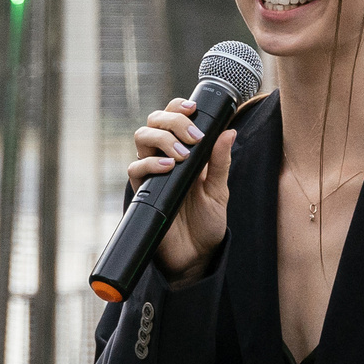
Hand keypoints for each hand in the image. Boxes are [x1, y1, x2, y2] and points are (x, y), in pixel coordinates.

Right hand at [127, 100, 236, 284]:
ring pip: (141, 137)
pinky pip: (135, 168)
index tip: (193, 108)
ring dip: (161, 138)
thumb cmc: (207, 223)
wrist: (195, 256)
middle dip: (172, 120)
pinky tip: (168, 167)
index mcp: (185, 152)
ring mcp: (152, 173)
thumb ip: (221, 162)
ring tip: (182, 154)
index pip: (174, 118)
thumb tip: (228, 132)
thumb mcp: (220, 190)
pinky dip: (150, 163)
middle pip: (154, 121)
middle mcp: (165, 158)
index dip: (179, 107)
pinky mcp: (142, 191)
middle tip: (192, 137)